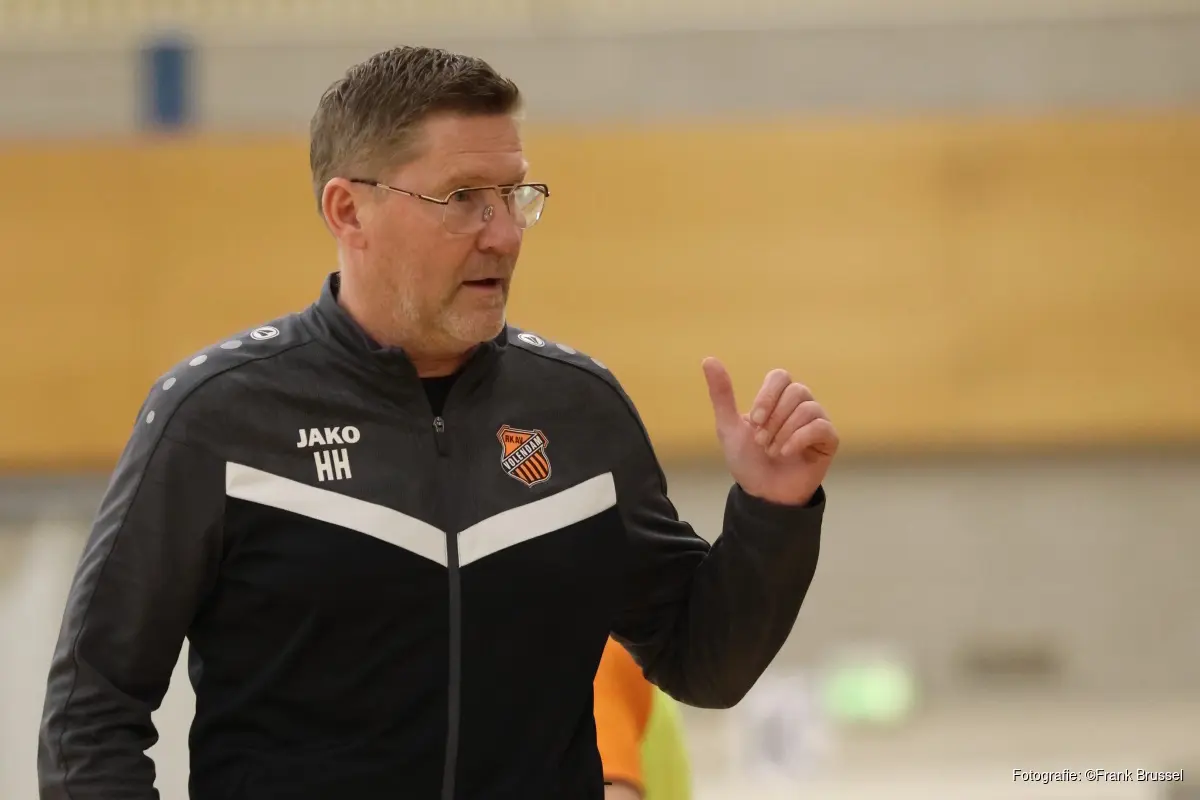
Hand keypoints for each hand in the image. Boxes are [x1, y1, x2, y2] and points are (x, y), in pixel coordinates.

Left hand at [702, 357, 837, 505]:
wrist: (761, 493)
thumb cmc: (747, 460)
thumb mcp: (728, 426)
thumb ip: (721, 394)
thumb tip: (708, 359)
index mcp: (777, 398)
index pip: (780, 377)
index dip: (767, 396)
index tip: (754, 421)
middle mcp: (800, 405)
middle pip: (796, 392)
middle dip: (774, 419)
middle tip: (761, 441)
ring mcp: (816, 421)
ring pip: (808, 409)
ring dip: (784, 432)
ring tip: (772, 451)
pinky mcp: (828, 440)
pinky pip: (821, 427)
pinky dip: (800, 439)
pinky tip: (786, 453)